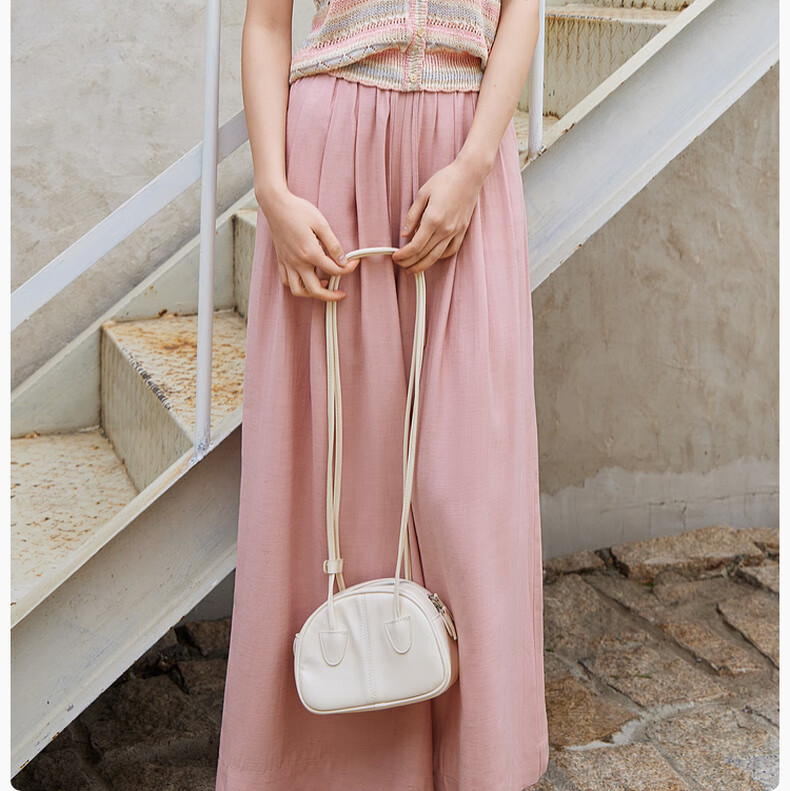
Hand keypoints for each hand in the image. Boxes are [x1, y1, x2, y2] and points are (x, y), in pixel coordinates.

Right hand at [260, 188, 357, 301]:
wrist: (275, 204)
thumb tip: (343, 260)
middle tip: (341, 293)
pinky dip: (297, 286)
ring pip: (298, 290)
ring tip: (324, 285)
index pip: (334, 270)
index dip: (348, 269)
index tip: (354, 263)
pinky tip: (307, 279)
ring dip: (311, 293)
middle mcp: (297, 262)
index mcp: (310, 253)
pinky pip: (286, 281)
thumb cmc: (298, 210)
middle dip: (331, 296)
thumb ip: (333, 245)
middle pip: (315, 290)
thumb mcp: (321, 224)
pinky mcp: (281, 261)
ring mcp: (287, 263)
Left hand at [391, 157, 486, 273]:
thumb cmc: (446, 179)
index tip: (395, 256)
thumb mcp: (422, 193)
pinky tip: (432, 257)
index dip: (403, 255)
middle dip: (410, 263)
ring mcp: (455, 231)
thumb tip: (404, 234)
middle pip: (424, 254)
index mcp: (433, 219)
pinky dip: (440, 257)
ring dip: (423, 265)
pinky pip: (451, 250)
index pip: (415, 246)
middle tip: (400, 265)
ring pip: (437, 256)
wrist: (469, 175)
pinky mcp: (462, 230)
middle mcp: (445, 229)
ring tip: (413, 269)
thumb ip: (412, 216)